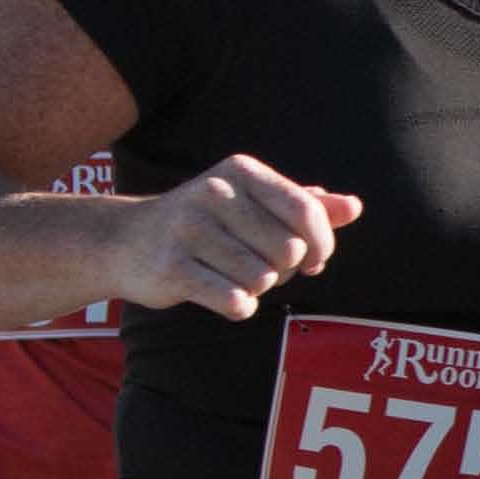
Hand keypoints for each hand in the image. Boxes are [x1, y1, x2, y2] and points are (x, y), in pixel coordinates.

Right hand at [106, 155, 357, 322]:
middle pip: (288, 251)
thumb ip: (305, 205)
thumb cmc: (204, 222)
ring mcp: (189, 229)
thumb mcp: (252, 203)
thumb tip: (354, 207)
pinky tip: (223, 296)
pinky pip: (236, 301)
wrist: (125, 241)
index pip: (306, 211)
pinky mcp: (172, 268)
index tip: (313, 260)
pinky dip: (239, 307)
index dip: (321, 244)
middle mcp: (214, 193)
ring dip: (257, 289)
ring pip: (263, 280)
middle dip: (283, 270)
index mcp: (241, 171)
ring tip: (232, 276)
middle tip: (257, 266)